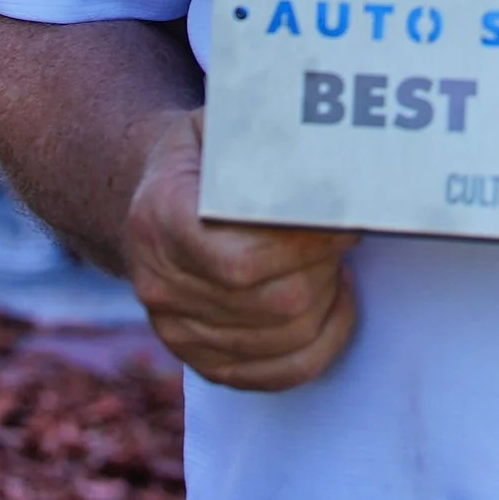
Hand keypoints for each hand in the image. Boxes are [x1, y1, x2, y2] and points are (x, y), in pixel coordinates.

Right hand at [124, 109, 358, 390]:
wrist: (153, 199)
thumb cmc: (204, 156)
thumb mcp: (221, 125)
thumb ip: (266, 133)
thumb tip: (329, 139)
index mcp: (160, 218)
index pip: (242, 260)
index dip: (306, 247)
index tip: (345, 220)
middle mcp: (158, 281)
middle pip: (273, 303)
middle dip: (324, 269)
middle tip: (345, 235)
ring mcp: (175, 327)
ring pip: (283, 339)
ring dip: (327, 300)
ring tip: (334, 262)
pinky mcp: (197, 357)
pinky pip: (275, 374)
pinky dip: (321, 344)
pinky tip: (334, 305)